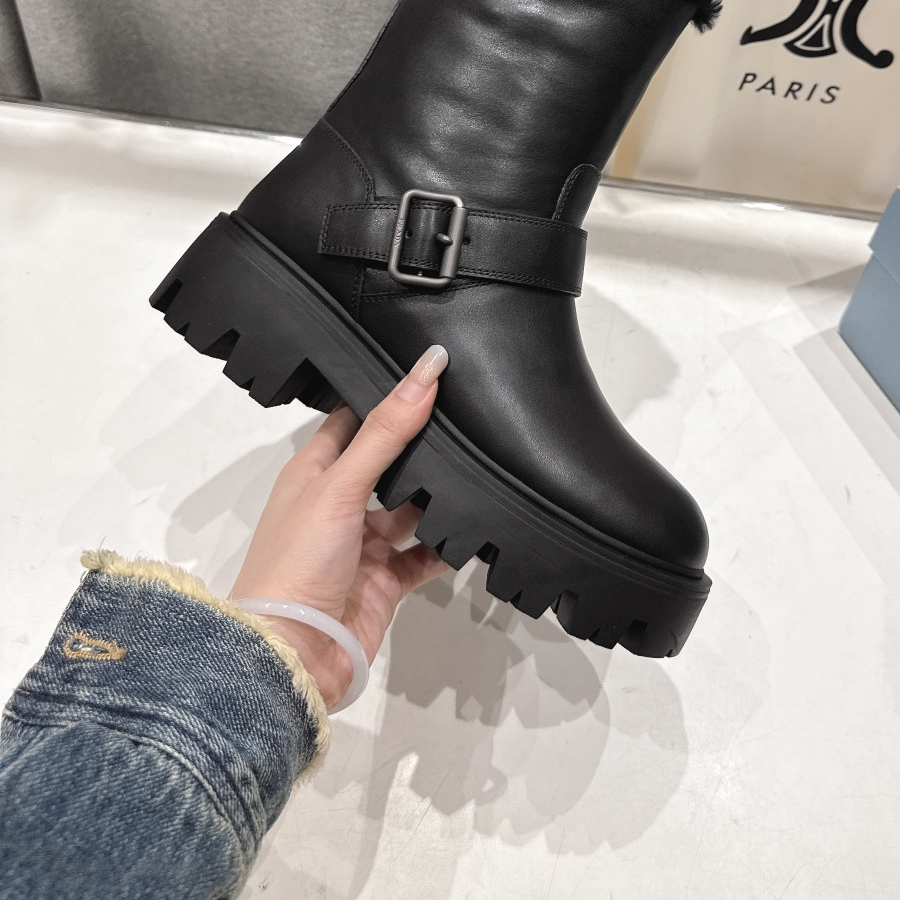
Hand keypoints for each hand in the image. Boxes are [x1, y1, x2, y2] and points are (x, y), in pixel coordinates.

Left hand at [230, 345, 449, 708]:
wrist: (293, 655)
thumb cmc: (297, 562)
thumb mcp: (341, 485)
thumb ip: (387, 431)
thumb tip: (426, 369)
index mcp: (313, 472)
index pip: (352, 418)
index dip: (383, 394)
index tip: (425, 368)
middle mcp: (337, 503)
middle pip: (387, 461)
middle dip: (421, 443)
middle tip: (468, 411)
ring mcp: (363, 544)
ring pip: (409, 508)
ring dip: (438, 494)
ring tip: (482, 463)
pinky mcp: (386, 581)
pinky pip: (425, 555)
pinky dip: (448, 544)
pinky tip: (477, 524)